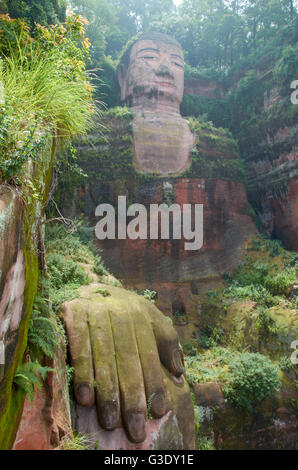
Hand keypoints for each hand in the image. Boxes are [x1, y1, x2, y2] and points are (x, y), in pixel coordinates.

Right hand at [62, 284, 184, 443]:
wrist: (88, 287)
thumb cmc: (122, 311)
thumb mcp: (149, 318)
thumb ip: (166, 341)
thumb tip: (180, 371)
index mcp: (140, 314)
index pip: (149, 353)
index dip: (155, 383)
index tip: (159, 411)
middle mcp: (119, 312)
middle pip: (128, 359)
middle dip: (133, 396)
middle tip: (136, 428)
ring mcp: (95, 312)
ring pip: (104, 358)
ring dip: (108, 392)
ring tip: (111, 422)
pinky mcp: (73, 314)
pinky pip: (79, 349)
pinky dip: (83, 374)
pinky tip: (86, 399)